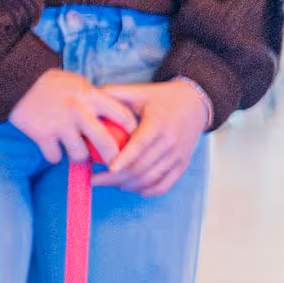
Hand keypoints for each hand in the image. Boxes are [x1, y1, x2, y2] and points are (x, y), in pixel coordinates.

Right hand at [5, 67, 139, 166]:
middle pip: (105, 143)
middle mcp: (78, 110)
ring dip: (79, 156)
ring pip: (80, 155)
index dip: (131, 130)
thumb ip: (96, 100)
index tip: (132, 140)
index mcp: (90, 95)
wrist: (18, 81)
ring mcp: (59, 124)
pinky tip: (54, 148)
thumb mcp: (79, 84)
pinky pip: (56, 157)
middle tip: (114, 163)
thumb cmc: (53, 84)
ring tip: (76, 150)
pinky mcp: (41, 135)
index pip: (121, 115)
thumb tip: (117, 120)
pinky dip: (55, 156)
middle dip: (113, 157)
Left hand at [103, 77, 212, 194]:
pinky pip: (163, 185)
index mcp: (158, 123)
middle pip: (141, 167)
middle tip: (95, 179)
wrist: (195, 104)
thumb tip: (88, 97)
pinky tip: (130, 187)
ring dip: (127, 185)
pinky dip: (145, 190)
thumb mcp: (140, 91)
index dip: (124, 159)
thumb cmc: (162, 98)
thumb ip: (114, 93)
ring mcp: (178, 156)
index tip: (108, 168)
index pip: (140, 145)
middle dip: (115, 177)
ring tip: (108, 183)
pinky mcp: (182, 165)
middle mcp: (170, 142)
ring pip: (150, 179)